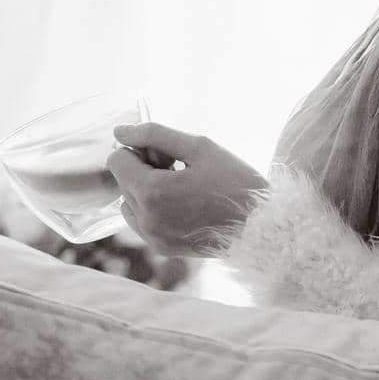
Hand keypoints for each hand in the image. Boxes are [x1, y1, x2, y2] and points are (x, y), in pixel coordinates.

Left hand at [106, 123, 268, 258]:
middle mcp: (146, 219)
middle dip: (144, 169)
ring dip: (147, 190)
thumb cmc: (235, 181)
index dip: (141, 149)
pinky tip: (183, 205)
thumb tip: (119, 131)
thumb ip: (154, 134)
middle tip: (181, 169)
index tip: (170, 155)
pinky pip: (141, 221)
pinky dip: (153, 208)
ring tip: (182, 188)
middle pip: (123, 180)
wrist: (262, 227)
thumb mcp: (198, 147)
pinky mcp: (161, 248)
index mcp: (152, 191)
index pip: (116, 159)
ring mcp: (152, 237)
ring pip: (129, 201)